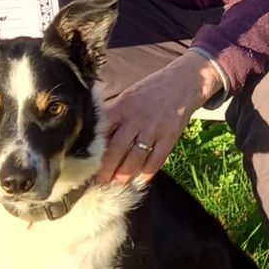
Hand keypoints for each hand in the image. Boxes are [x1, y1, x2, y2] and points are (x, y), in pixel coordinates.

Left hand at [96, 52, 222, 184]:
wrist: (182, 84)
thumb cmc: (150, 91)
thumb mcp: (127, 97)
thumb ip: (114, 115)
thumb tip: (95, 135)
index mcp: (122, 107)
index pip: (104, 131)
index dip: (94, 149)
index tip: (86, 164)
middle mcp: (136, 119)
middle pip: (118, 148)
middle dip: (107, 168)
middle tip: (99, 182)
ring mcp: (154, 129)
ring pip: (136, 157)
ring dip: (125, 174)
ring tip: (117, 184)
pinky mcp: (169, 137)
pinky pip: (157, 159)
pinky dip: (148, 172)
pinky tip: (141, 179)